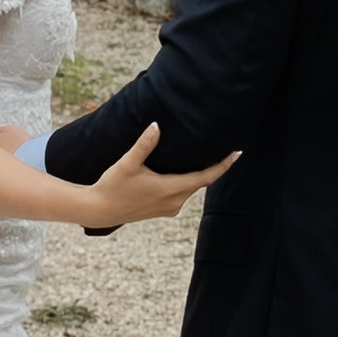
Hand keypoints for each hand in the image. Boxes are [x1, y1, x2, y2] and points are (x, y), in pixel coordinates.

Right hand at [86, 122, 238, 222]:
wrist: (100, 210)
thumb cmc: (113, 186)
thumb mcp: (127, 163)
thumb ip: (144, 145)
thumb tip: (156, 126)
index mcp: (171, 189)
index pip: (206, 177)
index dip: (223, 165)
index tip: (238, 153)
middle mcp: (175, 201)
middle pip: (201, 182)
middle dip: (214, 167)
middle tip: (226, 149)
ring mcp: (170, 208)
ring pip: (191, 188)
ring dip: (199, 175)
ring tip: (207, 157)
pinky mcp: (163, 210)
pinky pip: (182, 194)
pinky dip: (188, 183)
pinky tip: (186, 172)